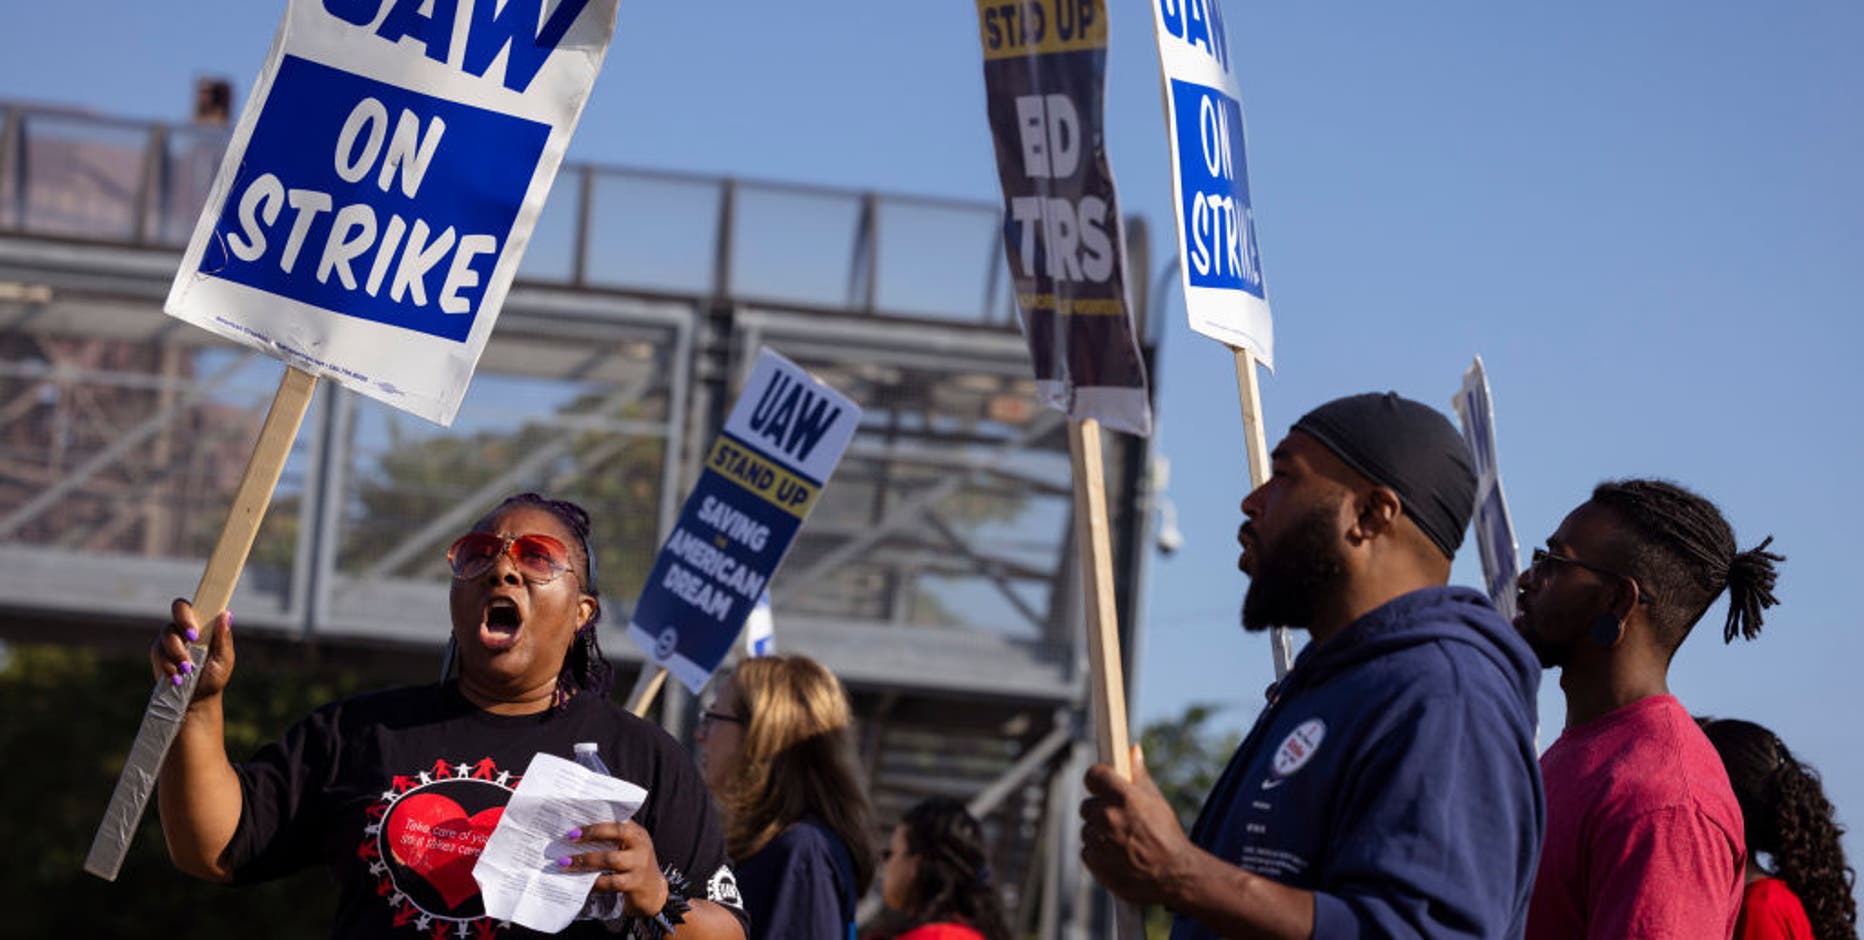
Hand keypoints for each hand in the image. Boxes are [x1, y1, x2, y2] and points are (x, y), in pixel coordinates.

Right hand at [149, 599, 234, 702]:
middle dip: (182, 624)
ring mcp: (171, 638)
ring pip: (167, 634)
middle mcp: (187, 627)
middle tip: (191, 641)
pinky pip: (158, 652)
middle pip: (178, 608)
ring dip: (177, 653)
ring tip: (187, 669)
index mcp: (206, 624)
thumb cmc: (214, 677)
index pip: (199, 603)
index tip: (195, 631)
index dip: (196, 610)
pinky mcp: (158, 652)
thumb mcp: (223, 660)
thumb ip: (223, 639)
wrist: (197, 699)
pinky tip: (176, 677)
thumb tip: (225, 615)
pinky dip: (167, 665)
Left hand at [559, 820, 669, 917]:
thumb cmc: (633, 864)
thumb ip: (612, 838)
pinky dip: (594, 882)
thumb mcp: (629, 847)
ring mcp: (639, 865)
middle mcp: (641, 845)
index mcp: (637, 833)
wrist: (652, 890)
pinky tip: (582, 883)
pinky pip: (610, 882)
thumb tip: (578, 833)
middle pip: (616, 835)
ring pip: (610, 859)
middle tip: (569, 840)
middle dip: (590, 837)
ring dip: (586, 861)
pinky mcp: (635, 884)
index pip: (617, 822)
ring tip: (566, 863)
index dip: (595, 825)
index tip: (575, 829)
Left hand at [1079, 745, 1195, 905]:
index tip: (1102, 784)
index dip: (1098, 779)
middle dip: (1100, 810)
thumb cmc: (1167, 836)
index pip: (1093, 775)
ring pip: (1087, 828)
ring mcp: (1098, 839)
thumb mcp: (1156, 801)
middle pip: (1088, 804)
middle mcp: (1107, 816)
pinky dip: (1097, 852)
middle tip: (1120, 820)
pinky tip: (1117, 855)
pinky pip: (1086, 849)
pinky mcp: (1093, 861)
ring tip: (1122, 841)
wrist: (1173, 876)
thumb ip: (1139, 774)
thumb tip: (1132, 748)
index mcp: (1123, 797)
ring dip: (1099, 832)